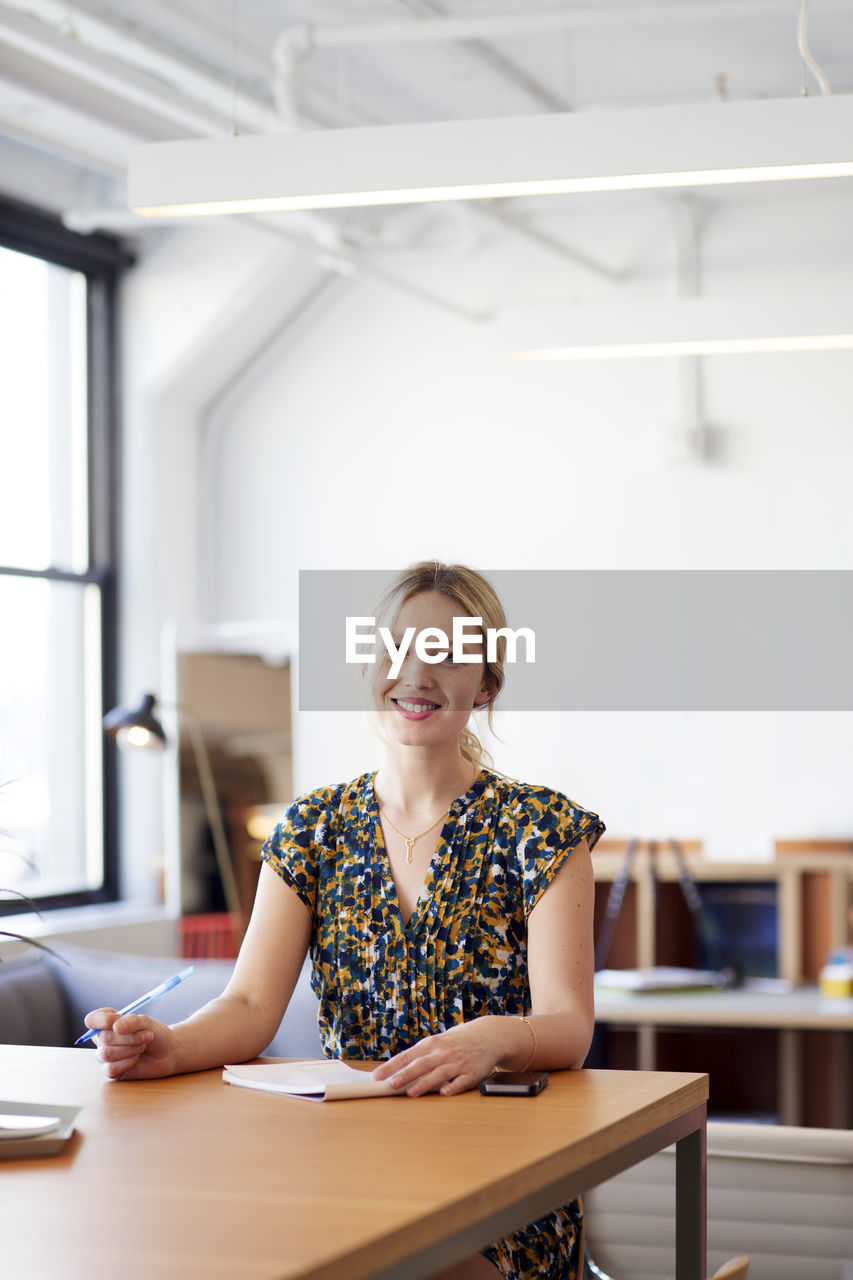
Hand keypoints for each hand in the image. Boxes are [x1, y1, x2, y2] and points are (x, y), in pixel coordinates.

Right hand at [84, 1008, 175, 1080]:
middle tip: (146, 1036)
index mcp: (108, 1022)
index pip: (92, 1020)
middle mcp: (103, 1039)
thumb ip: (132, 1021)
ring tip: (142, 1046)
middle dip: (128, 1037)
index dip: (101, 1020)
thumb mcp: (146, 1022)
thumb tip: (116, 1027)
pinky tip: (136, 1058)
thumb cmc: (155, 1034)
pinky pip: (110, 1068)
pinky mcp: (111, 1071)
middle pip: (102, 1038)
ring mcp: (106, 1056)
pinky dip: (127, 1062)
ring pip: (106, 1054)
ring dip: (129, 1049)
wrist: (167, 1052)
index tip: (117, 1020)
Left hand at [372, 1018, 502, 1096]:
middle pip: (421, 1064)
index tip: (377, 1076)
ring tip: (411, 1093)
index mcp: (432, 1044)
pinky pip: (461, 1081)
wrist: (489, 1036)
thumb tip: (396, 1071)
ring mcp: (458, 1062)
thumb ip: (421, 1056)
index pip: (407, 1056)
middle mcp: (443, 1052)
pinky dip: (452, 1087)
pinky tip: (444, 1093)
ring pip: (439, 1073)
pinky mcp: (472, 1073)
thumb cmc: (457, 1042)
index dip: (392, 1066)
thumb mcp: (438, 1042)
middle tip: (390, 1084)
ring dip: (424, 1083)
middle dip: (405, 1074)